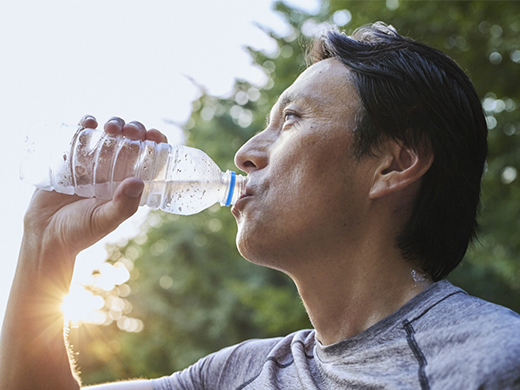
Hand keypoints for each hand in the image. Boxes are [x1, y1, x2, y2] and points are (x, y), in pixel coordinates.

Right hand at [23, 115, 167, 264]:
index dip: (156, 143)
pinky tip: (90, 122)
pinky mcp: (70, 157)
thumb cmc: (78, 232)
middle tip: (131, 132)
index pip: (149, 159)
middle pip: (131, 142)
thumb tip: (138, 181)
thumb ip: (122, 206)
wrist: (43, 234)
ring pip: (109, 135)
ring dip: (115, 124)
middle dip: (135, 130)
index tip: (155, 135)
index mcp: (128, 184)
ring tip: (111, 129)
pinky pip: (81, 135)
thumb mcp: (104, 221)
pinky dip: (87, 123)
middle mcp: (114, 171)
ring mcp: (92, 163)